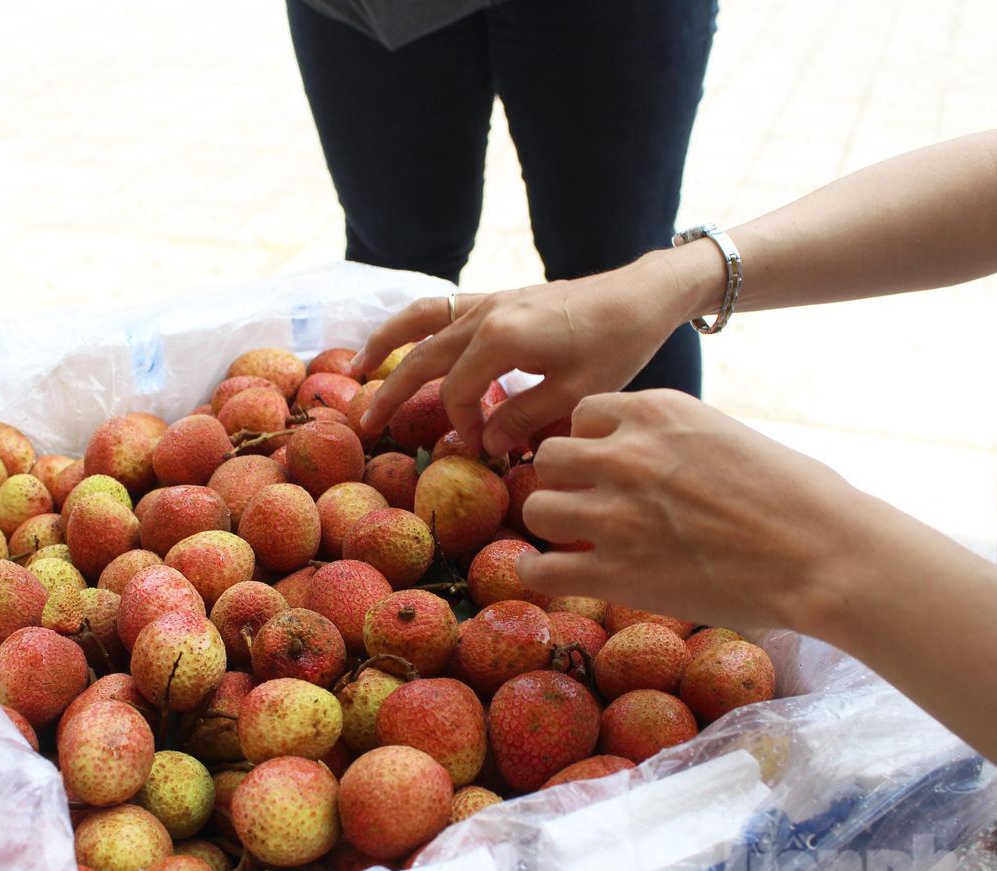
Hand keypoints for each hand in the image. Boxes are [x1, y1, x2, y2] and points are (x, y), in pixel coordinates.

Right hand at [350, 243, 724, 456]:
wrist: (639, 295)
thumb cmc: (615, 346)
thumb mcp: (574, 393)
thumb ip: (522, 419)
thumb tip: (483, 442)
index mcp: (500, 340)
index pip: (457, 392)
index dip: (462, 425)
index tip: (479, 447)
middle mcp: (484, 315)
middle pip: (423, 358)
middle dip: (392, 393)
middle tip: (366, 425)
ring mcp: (488, 301)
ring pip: (422, 322)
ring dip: (387, 344)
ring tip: (357, 367)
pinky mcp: (498, 297)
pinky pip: (442, 308)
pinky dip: (415, 325)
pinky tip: (406, 341)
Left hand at [517, 390, 879, 632]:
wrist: (821, 552)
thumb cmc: (796, 496)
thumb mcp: (725, 435)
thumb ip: (671, 440)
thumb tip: (648, 460)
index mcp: (655, 411)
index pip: (583, 415)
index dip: (591, 443)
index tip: (606, 467)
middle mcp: (624, 454)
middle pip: (551, 458)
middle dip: (566, 481)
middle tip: (588, 504)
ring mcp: (614, 513)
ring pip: (538, 509)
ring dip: (555, 526)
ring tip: (577, 540)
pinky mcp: (615, 571)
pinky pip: (541, 569)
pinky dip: (543, 573)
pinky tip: (560, 574)